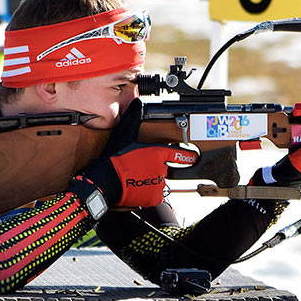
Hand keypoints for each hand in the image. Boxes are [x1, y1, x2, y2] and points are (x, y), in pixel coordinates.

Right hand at [73, 99, 197, 209]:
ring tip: (134, 178)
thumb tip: (137, 104)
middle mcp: (161, 169)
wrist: (106, 180)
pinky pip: (154, 195)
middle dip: (153, 169)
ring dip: (150, 181)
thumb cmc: (114, 159)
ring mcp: (158, 184)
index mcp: (157, 153)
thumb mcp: (124, 135)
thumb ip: (134, 119)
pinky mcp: (153, 197)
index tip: (193, 157)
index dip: (188, 156)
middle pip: (163, 169)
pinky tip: (136, 188)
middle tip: (138, 169)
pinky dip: (147, 193)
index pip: (179, 154)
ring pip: (158, 183)